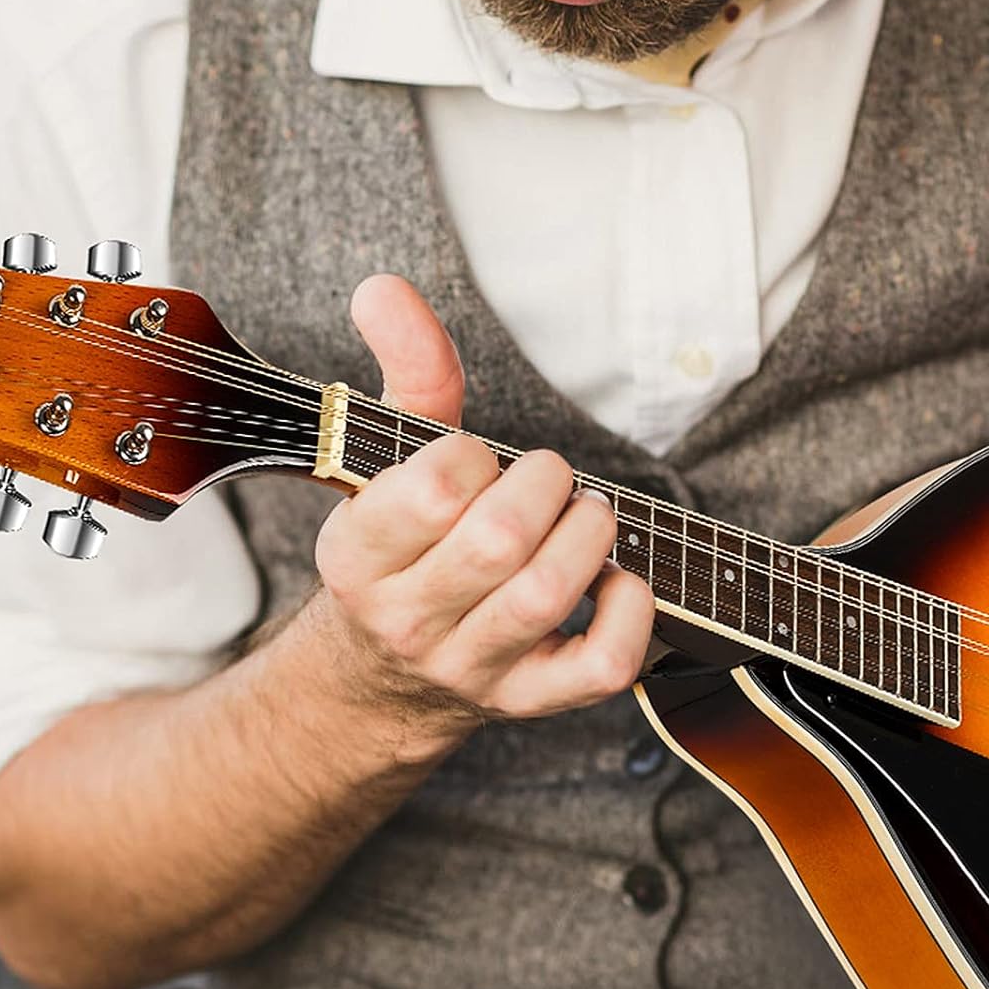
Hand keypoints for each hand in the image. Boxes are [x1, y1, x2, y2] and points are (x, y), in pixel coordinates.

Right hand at [310, 274, 655, 745]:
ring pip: (545, 596)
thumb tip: (385, 287)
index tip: (478, 458)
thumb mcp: (390, 465)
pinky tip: (620, 580)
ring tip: (585, 515)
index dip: (472, 457)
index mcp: (359, 557)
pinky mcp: (529, 701)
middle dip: (545, 485)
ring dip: (588, 535)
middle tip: (548, 478)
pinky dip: (629, 615)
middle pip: (499, 542)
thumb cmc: (407, 547)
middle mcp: (407, 619)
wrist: (383, 677)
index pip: (431, 492)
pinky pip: (596, 669)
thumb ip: (404, 372)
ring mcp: (469, 668)